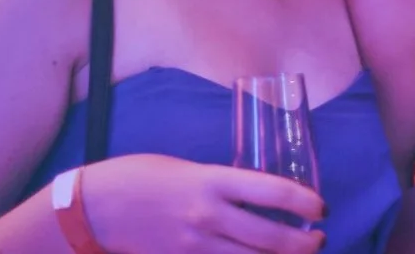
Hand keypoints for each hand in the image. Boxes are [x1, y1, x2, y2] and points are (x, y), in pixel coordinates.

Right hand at [83, 154, 325, 253]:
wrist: (94, 208)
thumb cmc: (140, 177)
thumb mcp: (187, 169)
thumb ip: (220, 184)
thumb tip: (254, 196)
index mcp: (210, 181)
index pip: (270, 190)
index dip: (303, 201)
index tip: (320, 206)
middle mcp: (207, 216)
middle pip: (269, 239)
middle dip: (303, 244)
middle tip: (318, 240)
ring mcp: (194, 247)